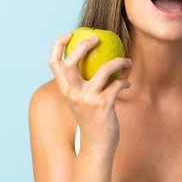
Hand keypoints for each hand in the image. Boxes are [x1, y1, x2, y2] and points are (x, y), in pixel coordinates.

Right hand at [47, 32, 131, 156]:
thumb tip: (94, 62)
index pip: (54, 63)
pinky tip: (127, 83)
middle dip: (84, 45)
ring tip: (126, 62)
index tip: (70, 34)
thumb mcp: (81, 101)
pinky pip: (117, 84)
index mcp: (65, 91)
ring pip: (103, 69)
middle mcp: (73, 93)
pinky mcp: (103, 105)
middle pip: (71, 61)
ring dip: (118, 62)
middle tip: (98, 39)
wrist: (97, 147)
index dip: (58, 45)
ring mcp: (87, 99)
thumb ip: (82, 84)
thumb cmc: (92, 121)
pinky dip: (124, 81)